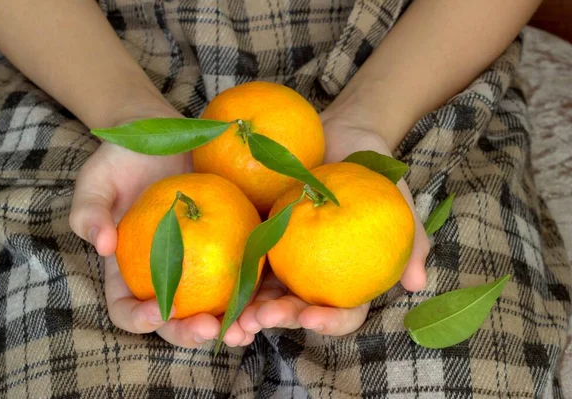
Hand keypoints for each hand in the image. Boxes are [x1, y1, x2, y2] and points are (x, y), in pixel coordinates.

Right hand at [69, 116, 249, 347]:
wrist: (163, 134)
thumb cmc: (122, 159)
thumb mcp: (96, 180)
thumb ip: (90, 211)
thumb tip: (101, 244)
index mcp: (128, 271)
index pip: (128, 309)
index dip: (141, 319)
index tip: (163, 309)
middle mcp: (165, 276)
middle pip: (176, 320)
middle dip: (193, 333)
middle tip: (213, 330)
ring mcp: (200, 264)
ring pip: (215, 307)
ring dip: (233, 323)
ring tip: (249, 326)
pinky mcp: (230, 246)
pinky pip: (244, 274)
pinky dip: (258, 289)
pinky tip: (273, 294)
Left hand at [237, 111, 429, 337]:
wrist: (341, 131)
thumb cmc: (374, 167)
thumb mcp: (397, 198)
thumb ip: (412, 239)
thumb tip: (418, 285)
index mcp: (350, 273)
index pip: (344, 310)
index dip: (330, 322)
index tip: (312, 318)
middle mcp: (316, 271)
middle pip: (299, 308)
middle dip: (280, 319)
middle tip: (262, 317)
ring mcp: (287, 254)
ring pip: (267, 290)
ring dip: (251, 307)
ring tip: (237, 311)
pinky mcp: (262, 232)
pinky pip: (247, 254)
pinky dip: (236, 270)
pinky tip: (222, 275)